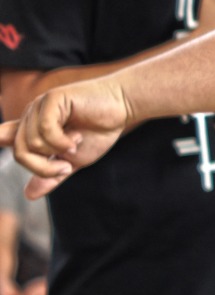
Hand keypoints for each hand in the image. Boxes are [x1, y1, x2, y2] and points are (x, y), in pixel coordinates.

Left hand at [0, 77, 131, 198]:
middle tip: (66, 168)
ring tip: (76, 145)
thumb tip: (29, 195)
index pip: (3, 136)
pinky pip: (45, 130)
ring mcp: (40, 106)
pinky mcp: (52, 99)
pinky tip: (76, 138)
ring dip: (57, 152)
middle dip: (43, 167)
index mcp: (33, 128)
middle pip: (19, 152)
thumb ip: (52, 175)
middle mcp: (31, 115)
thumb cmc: (99, 130)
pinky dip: (61, 142)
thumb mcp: (73, 161)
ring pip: (31, 143)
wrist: (123, 107)